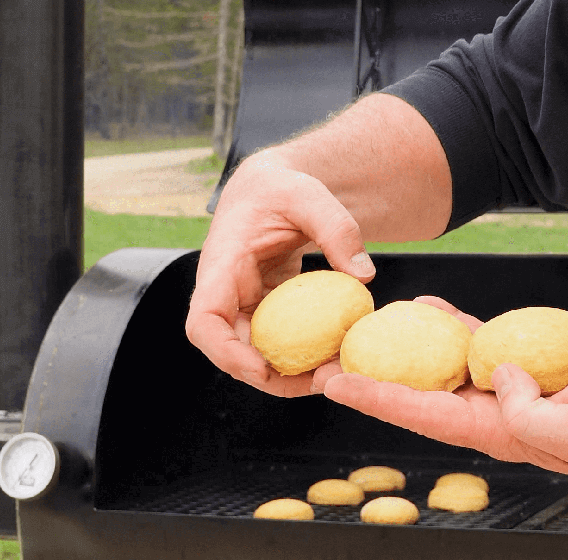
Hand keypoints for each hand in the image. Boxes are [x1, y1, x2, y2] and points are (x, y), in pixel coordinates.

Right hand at [185, 154, 375, 397]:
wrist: (273, 187)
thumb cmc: (283, 187)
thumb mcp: (309, 195)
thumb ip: (337, 228)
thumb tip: (364, 276)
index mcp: (222, 265)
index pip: (204, 322)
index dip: (226, 354)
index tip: (263, 369)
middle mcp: (225, 293)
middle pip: (232, 352)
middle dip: (273, 376)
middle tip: (325, 379)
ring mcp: (244, 305)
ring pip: (257, 353)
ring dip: (292, 371)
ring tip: (339, 371)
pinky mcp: (265, 310)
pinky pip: (277, 342)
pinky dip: (304, 353)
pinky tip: (338, 353)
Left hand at [317, 297, 567, 475]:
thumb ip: (530, 414)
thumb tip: (494, 374)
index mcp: (498, 433)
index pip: (423, 416)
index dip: (377, 399)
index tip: (337, 385)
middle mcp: (491, 411)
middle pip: (419, 393)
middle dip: (375, 378)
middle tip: (330, 361)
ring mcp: (505, 387)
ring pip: (443, 364)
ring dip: (407, 348)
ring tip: (372, 327)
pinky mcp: (522, 362)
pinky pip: (476, 340)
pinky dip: (452, 323)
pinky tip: (431, 306)